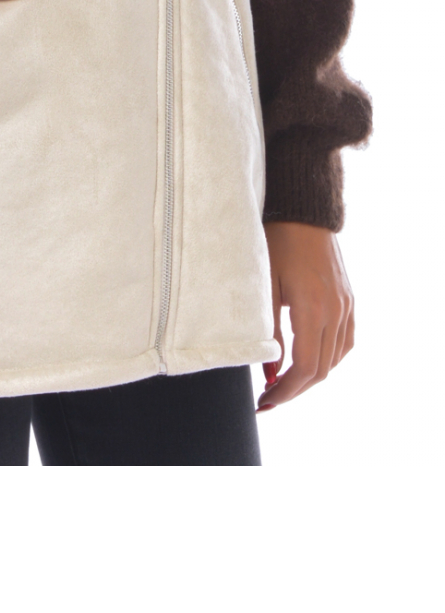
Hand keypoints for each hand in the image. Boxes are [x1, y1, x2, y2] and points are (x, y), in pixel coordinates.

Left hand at [258, 221, 354, 411]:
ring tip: (285, 381)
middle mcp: (336, 311)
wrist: (304, 212)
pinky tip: (309, 359)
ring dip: (311, 375)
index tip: (266, 400)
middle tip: (270, 398)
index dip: (286, 391)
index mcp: (313, 309)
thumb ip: (269, 331)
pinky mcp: (349, 300)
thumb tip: (270, 370)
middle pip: (321, 370)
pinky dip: (328, 357)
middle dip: (295, 390)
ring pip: (335, 359)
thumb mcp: (264, 286)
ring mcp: (346, 306)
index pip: (305, 367)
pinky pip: (345, 341)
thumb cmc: (276, 243)